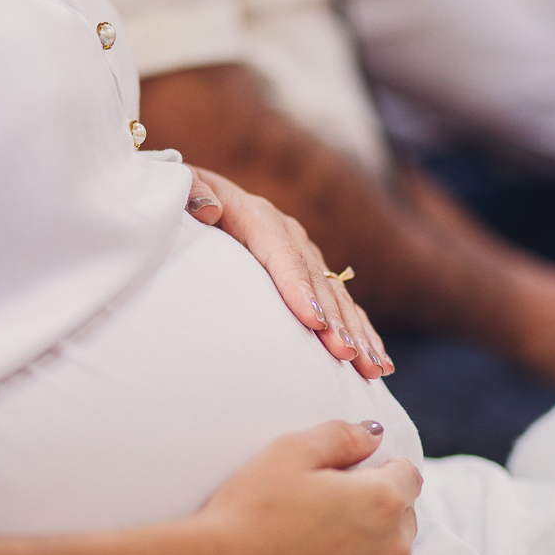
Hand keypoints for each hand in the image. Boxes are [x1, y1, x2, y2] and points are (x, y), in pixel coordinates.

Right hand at [0, 421, 420, 554]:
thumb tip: (369, 430)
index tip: (350, 462)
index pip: (402, 474)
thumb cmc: (238, 505)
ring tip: (302, 535)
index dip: (374, 464)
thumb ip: (335, 435)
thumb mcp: (285, 450)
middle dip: (368, 503)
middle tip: (321, 498)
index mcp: (379, 502)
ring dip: (355, 543)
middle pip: (396, 518)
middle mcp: (385, 552)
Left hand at [186, 165, 392, 378]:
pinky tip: (378, 362)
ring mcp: (302, 252)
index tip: (314, 322)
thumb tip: (207, 210)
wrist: (191, 192)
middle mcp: (287, 233)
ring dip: (358, 333)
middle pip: (318, 281)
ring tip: (373, 368)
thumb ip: (190, 193)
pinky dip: (361, 331)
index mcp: (255, 215)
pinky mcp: (308, 270)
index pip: (283, 255)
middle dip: (336, 321)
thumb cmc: (178, 199)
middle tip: (348, 356)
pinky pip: (340, 302)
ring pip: (337, 295)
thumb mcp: (177, 187)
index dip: (299, 288)